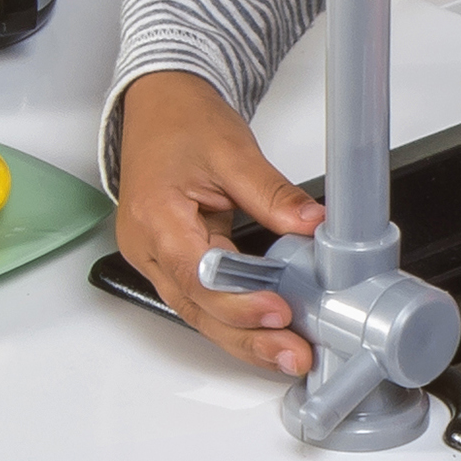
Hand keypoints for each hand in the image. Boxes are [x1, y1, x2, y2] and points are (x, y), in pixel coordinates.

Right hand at [114, 70, 323, 375]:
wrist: (160, 106)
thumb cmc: (183, 122)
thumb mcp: (234, 151)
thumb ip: (273, 193)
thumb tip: (312, 224)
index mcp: (155, 216)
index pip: (195, 274)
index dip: (237, 300)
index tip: (279, 310)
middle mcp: (148, 247)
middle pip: (196, 308)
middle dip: (246, 336)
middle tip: (292, 354)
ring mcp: (155, 259)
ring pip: (198, 312)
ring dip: (242, 337)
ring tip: (287, 354)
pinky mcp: (170, 262)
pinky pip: (201, 300)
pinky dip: (234, 319)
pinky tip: (266, 334)